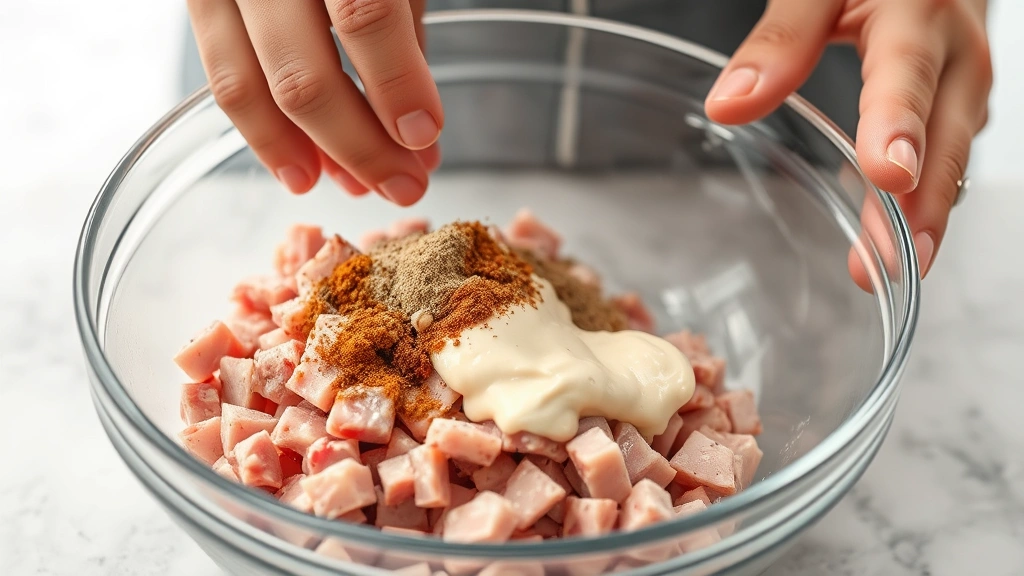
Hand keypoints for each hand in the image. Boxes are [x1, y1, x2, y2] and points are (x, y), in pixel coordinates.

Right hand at [187, 0, 441, 205]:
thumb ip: (404, 35)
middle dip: (360, 146)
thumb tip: (416, 134)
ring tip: (357, 188)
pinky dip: (262, 132)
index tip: (426, 136)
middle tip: (406, 186)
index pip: (364, 14)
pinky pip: (221, 73)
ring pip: (250, 85)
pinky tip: (299, 167)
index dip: (397, 84)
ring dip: (307, 154)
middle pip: (302, 73)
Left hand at [704, 0, 991, 284]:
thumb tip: (729, 104)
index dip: (899, 124)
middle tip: (891, 257)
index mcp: (918, 10)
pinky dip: (923, 196)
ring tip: (887, 266)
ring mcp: (965, 78)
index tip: (888, 173)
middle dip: (921, 201)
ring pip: (952, 151)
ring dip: (924, 212)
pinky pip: (946, 151)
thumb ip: (781, 39)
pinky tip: (892, 233)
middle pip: (944, 131)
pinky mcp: (959, 98)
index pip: (906, 73)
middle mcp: (956, 49)